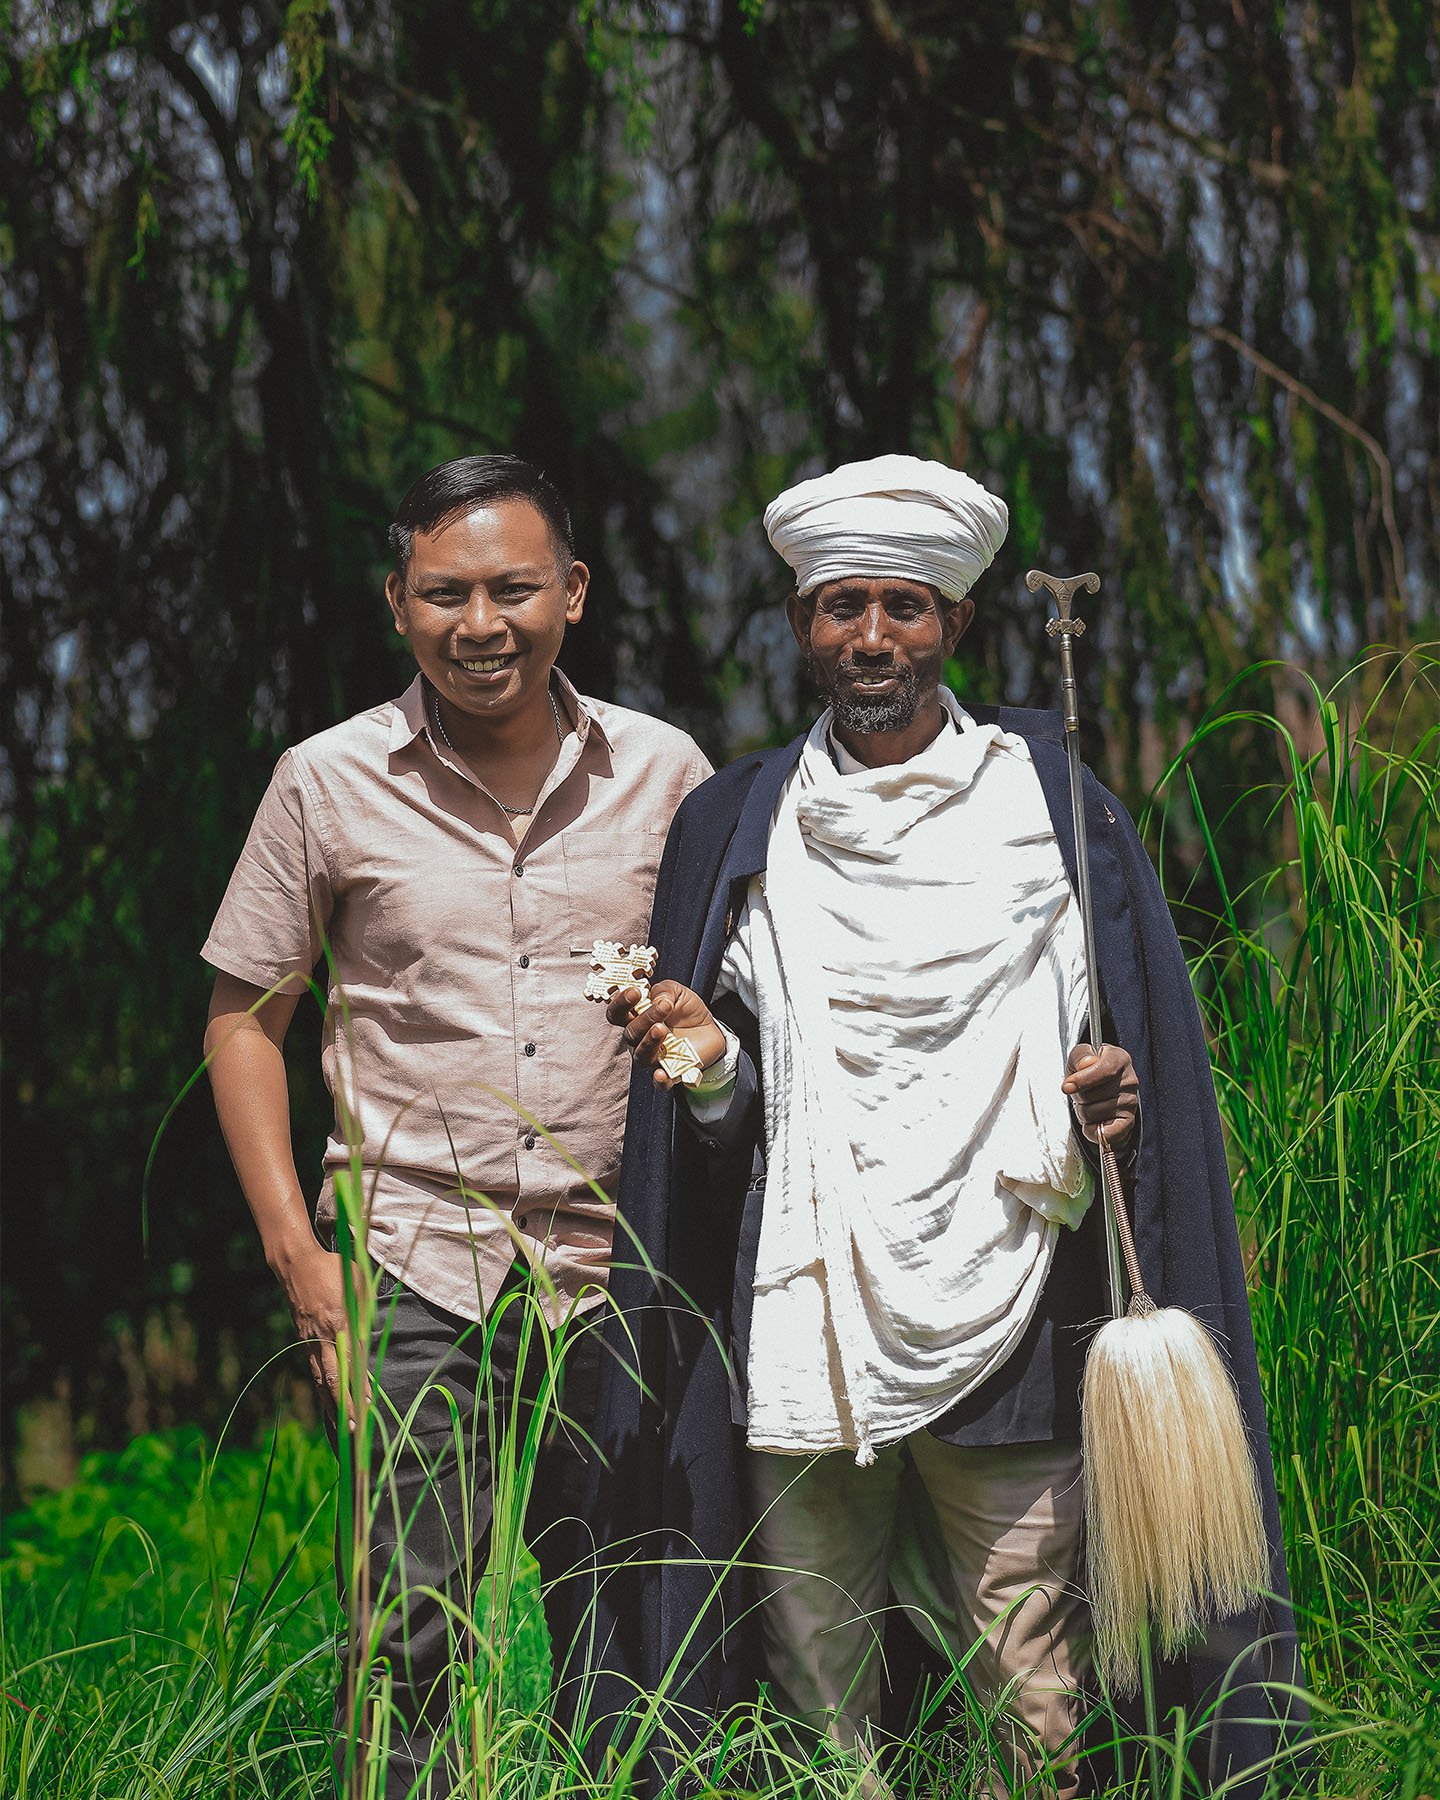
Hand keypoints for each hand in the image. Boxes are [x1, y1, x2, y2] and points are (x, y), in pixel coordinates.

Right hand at [274, 1240, 370, 1419]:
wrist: (297, 1265)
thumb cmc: (333, 1269)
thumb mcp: (358, 1284)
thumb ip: (364, 1311)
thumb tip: (369, 1336)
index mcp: (339, 1322)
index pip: (352, 1362)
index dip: (359, 1386)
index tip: (368, 1405)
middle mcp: (322, 1336)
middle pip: (333, 1378)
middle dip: (344, 1406)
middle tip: (355, 1428)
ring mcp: (310, 1340)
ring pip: (320, 1378)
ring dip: (331, 1403)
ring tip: (341, 1425)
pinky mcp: (303, 1340)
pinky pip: (313, 1369)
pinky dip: (320, 1388)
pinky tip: (327, 1400)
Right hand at [605, 979, 726, 1088]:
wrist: (709, 1028)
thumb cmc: (686, 1009)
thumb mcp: (677, 992)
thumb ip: (664, 991)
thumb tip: (657, 999)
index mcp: (636, 1017)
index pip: (617, 1013)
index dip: (620, 1003)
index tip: (635, 992)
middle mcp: (640, 1039)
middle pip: (630, 1033)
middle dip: (644, 1019)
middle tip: (664, 1007)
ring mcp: (654, 1056)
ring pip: (641, 1055)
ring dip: (649, 1041)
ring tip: (662, 1028)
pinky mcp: (671, 1072)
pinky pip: (660, 1083)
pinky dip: (659, 1080)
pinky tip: (661, 1073)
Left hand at [1062, 1042, 1139, 1146]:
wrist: (1102, 1084)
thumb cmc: (1090, 1069)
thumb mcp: (1080, 1056)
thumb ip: (1080, 1056)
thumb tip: (1084, 1064)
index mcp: (1119, 1059)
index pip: (1104, 1070)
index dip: (1083, 1080)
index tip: (1067, 1087)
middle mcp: (1129, 1080)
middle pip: (1091, 1095)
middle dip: (1078, 1096)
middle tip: (1082, 1092)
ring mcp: (1130, 1102)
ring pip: (1092, 1114)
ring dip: (1083, 1112)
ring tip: (1089, 1103)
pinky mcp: (1128, 1121)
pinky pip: (1106, 1133)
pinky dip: (1093, 1131)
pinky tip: (1092, 1121)